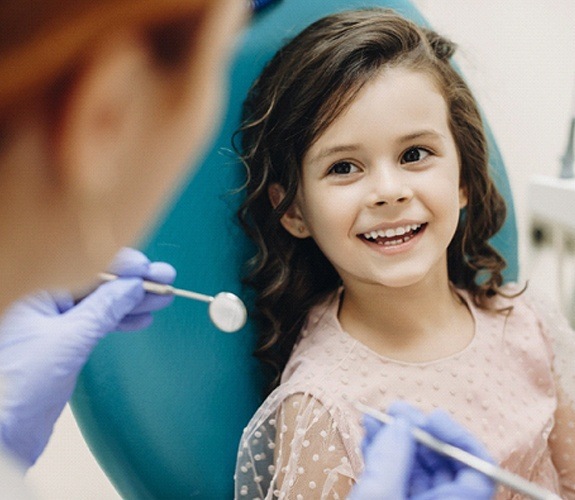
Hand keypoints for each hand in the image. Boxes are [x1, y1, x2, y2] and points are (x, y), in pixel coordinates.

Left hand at [0, 248, 174, 466]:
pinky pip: (97, 322)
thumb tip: (132, 286)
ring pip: (101, 303)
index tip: (148, 270)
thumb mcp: (68, 340)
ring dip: (132, 301)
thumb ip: (103, 309)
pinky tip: (141, 318)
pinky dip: (120, 320)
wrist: (4, 432)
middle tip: (165, 279)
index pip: (85, 266)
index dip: (121, 266)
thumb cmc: (17, 386)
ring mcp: (54, 323)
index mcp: (36, 292)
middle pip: (97, 282)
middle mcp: (43, 302)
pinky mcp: (63, 343)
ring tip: (162, 298)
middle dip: (133, 282)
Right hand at [349, 401, 494, 499]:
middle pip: (444, 464)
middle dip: (419, 432)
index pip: (479, 471)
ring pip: (417, 468)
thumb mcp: (380, 496)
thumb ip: (393, 458)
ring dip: (396, 437)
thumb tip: (402, 424)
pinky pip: (398, 476)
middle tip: (396, 410)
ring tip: (375, 417)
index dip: (459, 438)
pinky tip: (370, 435)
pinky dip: (384, 453)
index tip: (432, 417)